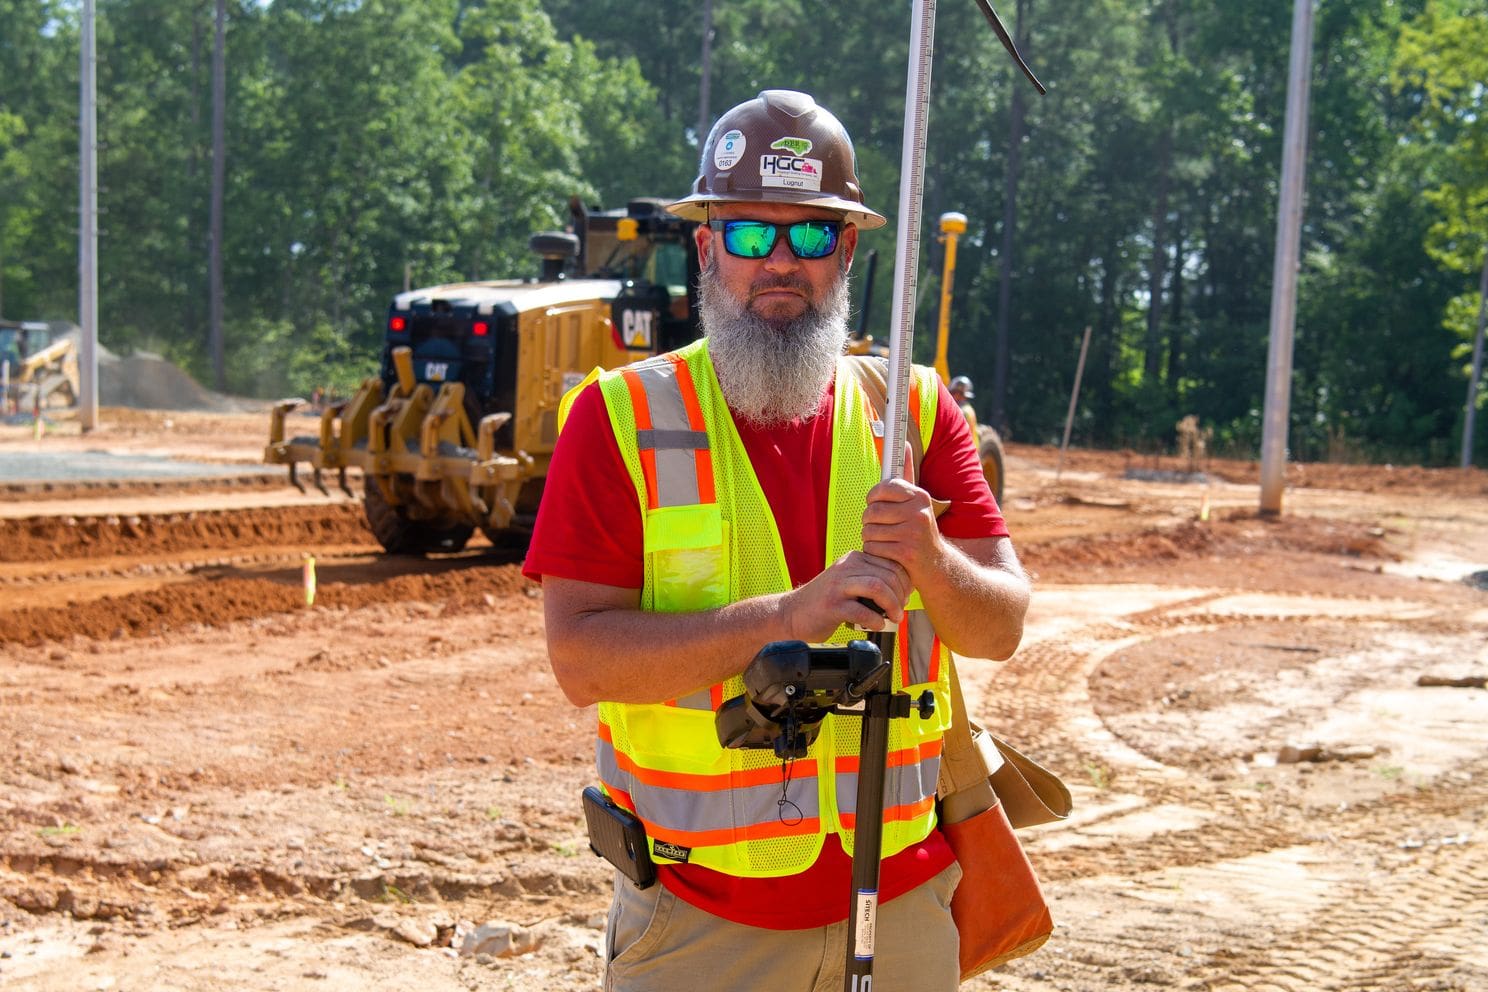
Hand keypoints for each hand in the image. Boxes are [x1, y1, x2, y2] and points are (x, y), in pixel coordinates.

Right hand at [779, 550, 909, 641]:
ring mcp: (838, 585)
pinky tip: (877, 625)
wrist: (792, 614)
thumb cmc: (826, 602)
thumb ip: (871, 579)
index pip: (890, 563)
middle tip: (901, 611)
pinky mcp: (831, 605)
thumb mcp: (849, 582)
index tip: (906, 597)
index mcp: (854, 559)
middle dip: (900, 595)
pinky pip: (862, 610)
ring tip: (895, 618)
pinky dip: (875, 620)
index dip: (905, 581)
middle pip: (887, 575)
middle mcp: (846, 567)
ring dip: (892, 606)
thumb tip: (904, 589)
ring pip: (877, 588)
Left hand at [860, 478, 942, 586]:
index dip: (873, 496)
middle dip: (868, 520)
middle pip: (872, 511)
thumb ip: (907, 473)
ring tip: (881, 539)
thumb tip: (904, 444)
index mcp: (920, 497)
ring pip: (869, 530)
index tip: (874, 502)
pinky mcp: (906, 553)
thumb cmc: (919, 529)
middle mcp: (919, 513)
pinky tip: (884, 552)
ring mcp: (913, 534)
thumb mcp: (917, 502)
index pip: (884, 488)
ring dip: (869, 537)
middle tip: (876, 525)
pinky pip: (873, 547)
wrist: (936, 565)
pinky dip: (873, 551)